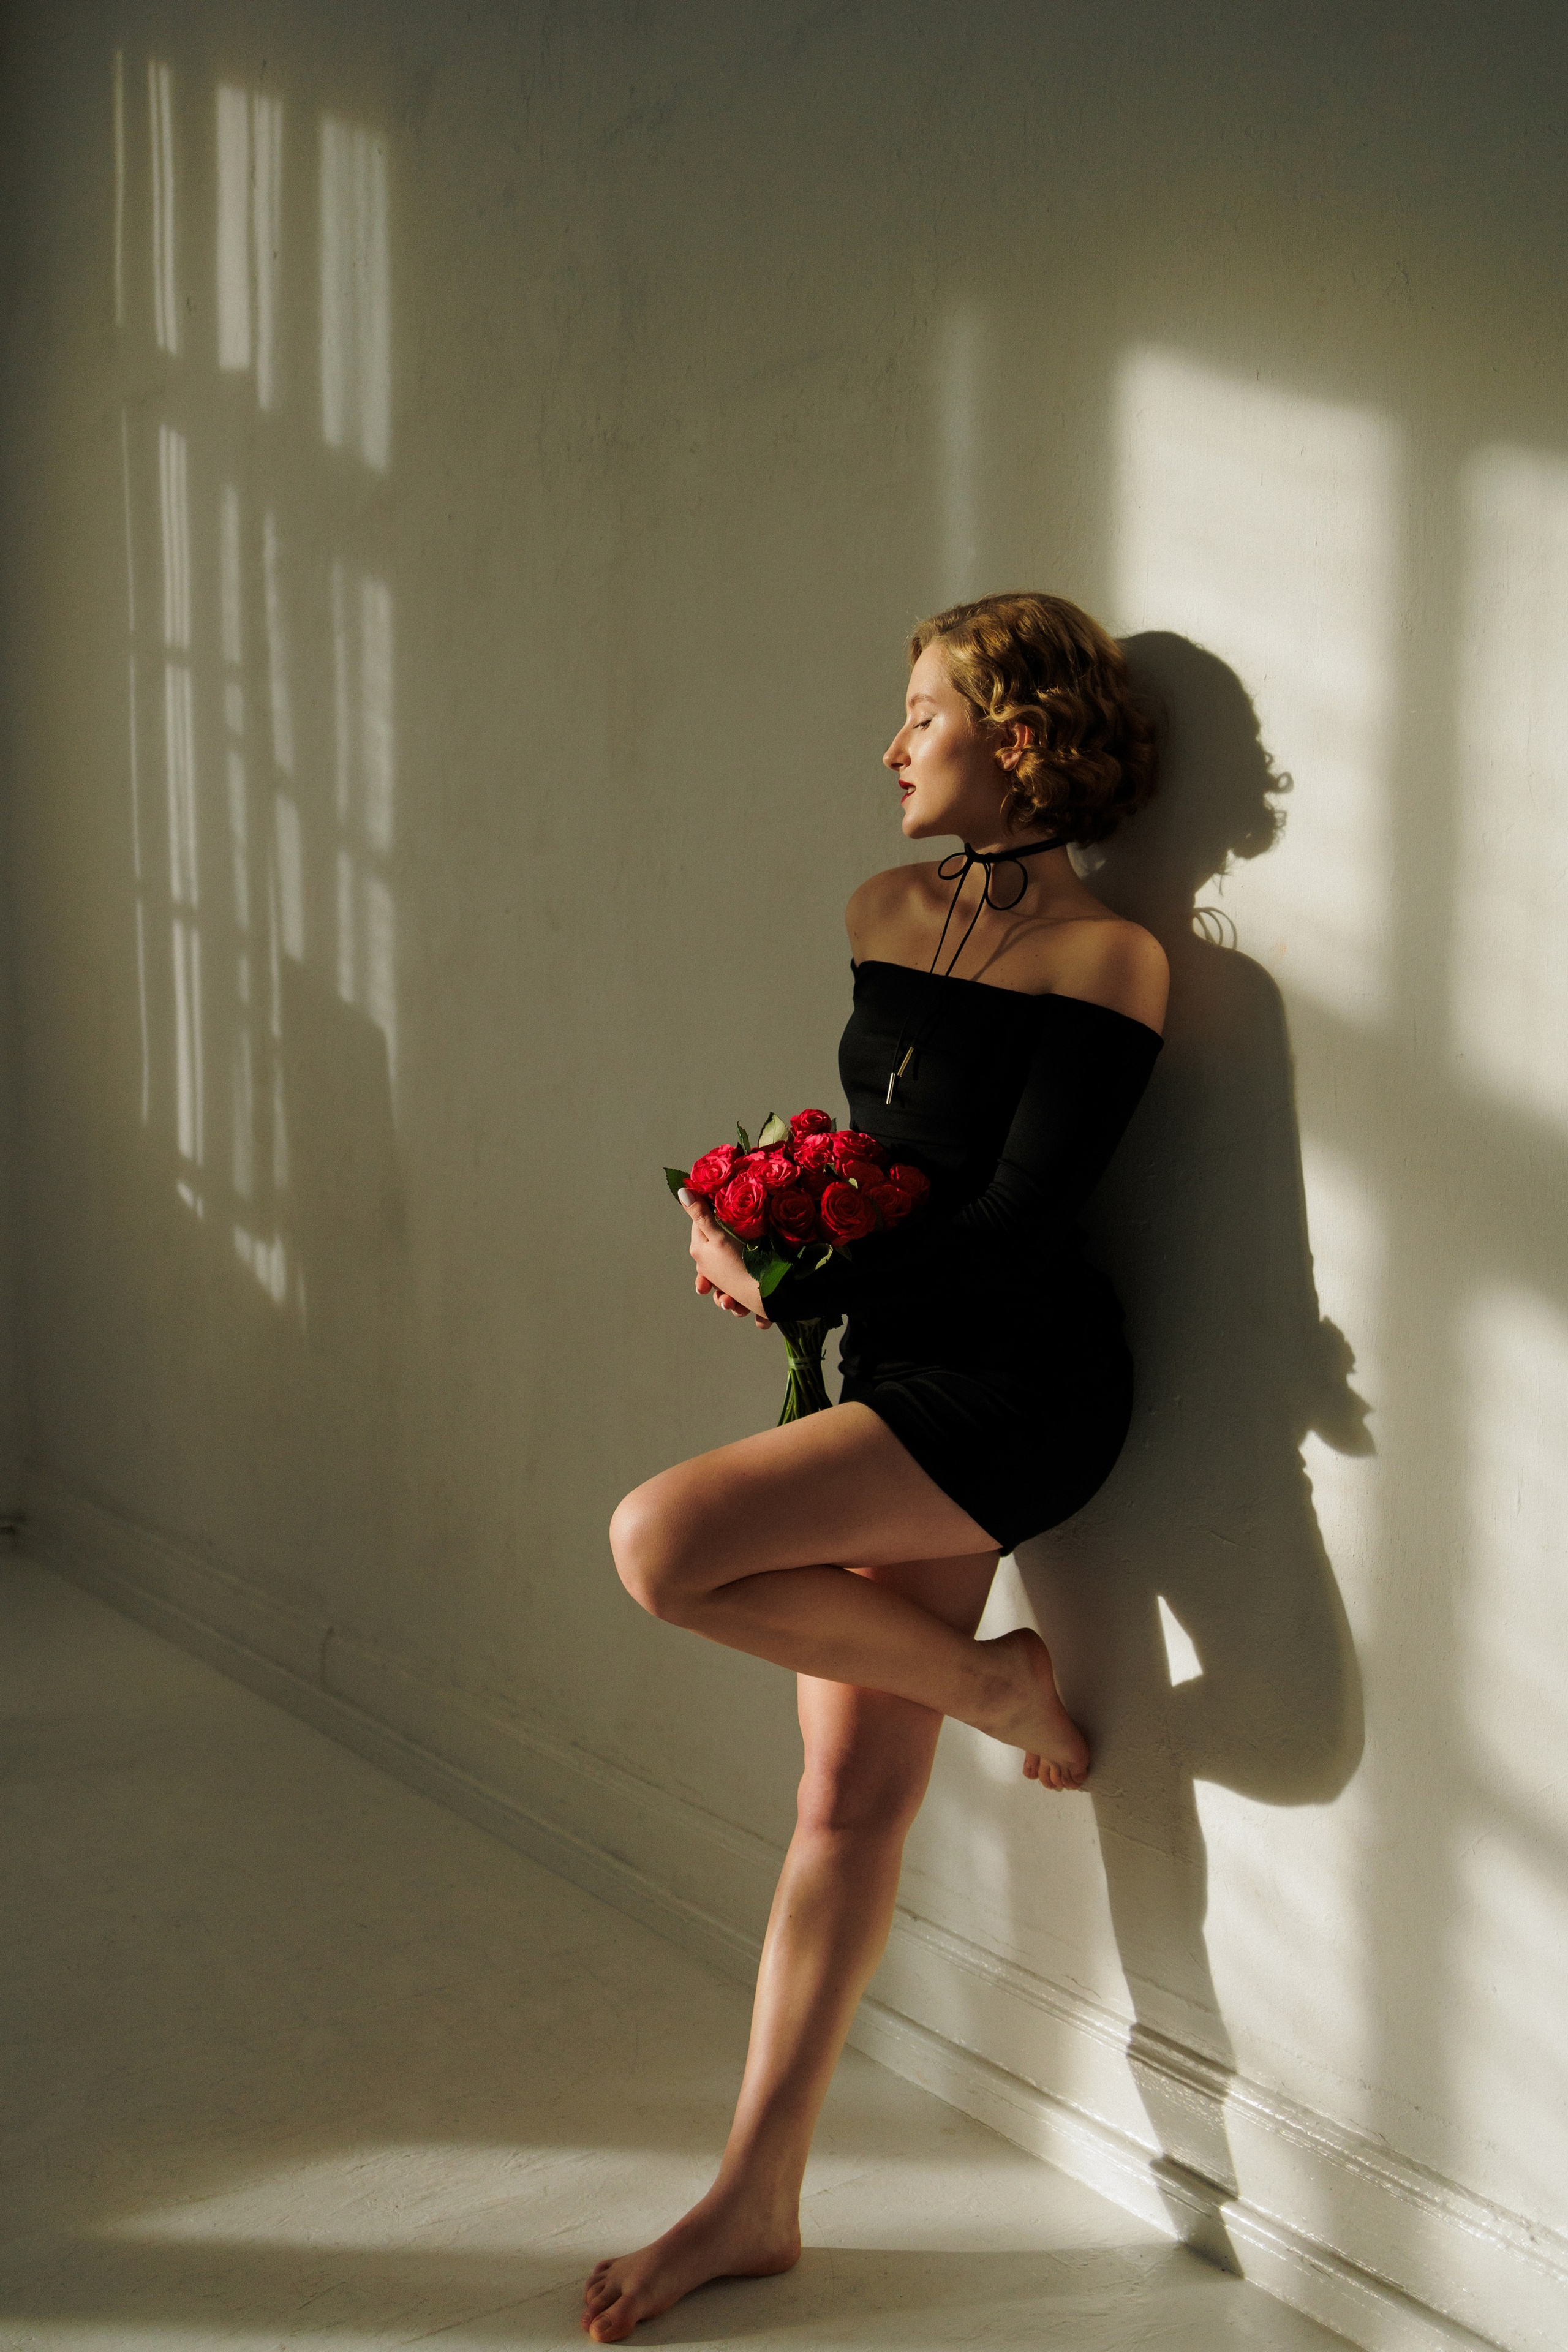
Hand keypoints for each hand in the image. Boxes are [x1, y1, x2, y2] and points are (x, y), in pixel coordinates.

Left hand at [678, 1189, 771, 1324]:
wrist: (763, 1297)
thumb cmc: (740, 1264)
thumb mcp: (720, 1237)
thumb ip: (702, 1216)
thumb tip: (682, 1191)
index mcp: (698, 1249)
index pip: (699, 1221)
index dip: (712, 1210)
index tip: (729, 1204)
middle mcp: (704, 1265)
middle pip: (713, 1241)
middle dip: (725, 1236)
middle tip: (740, 1231)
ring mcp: (717, 1278)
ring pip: (724, 1260)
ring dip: (733, 1258)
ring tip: (739, 1263)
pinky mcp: (731, 1289)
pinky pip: (733, 1283)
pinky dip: (738, 1283)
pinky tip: (742, 1286)